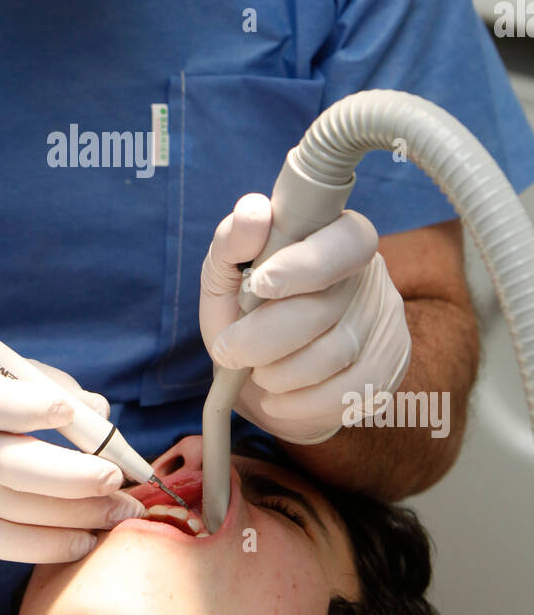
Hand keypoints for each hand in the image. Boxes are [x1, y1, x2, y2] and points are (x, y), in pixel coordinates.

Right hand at [0, 352, 144, 560]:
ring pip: (14, 509)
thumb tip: (99, 413)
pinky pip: (1, 544)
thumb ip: (38, 382)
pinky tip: (84, 541)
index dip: (25, 405)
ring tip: (119, 513)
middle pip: (7, 466)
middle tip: (116, 478)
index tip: (71, 412)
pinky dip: (47, 545)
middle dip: (70, 476)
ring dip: (75, 515)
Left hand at [199, 194, 411, 444]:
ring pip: (338, 352)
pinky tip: (279, 398)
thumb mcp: (225, 276)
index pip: (345, 241)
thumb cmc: (244, 315)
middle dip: (266, 335)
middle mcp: (369, 275)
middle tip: (229, 349)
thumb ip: (232, 241)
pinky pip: (353, 391)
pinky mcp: (389, 366)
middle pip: (329, 306)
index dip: (306, 264)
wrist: (261, 376)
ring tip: (256, 372)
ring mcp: (385, 321)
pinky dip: (303, 402)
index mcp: (334, 236)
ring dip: (281, 371)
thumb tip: (254, 212)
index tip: (260, 285)